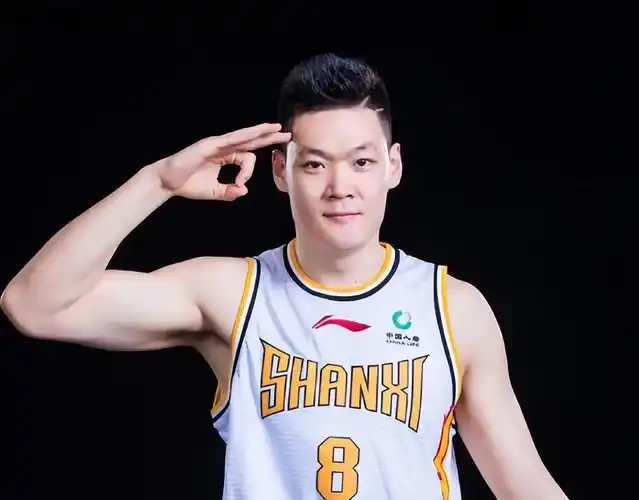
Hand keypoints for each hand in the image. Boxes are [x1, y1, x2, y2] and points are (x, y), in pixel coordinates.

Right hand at [156, 123, 289, 200]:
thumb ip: (229, 192)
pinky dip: (242, 136)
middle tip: (287, 133)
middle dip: (269, 137)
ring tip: (276, 128)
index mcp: (225, 156)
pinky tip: (255, 132)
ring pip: (243, 136)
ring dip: (260, 131)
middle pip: (251, 140)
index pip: (247, 157)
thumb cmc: (189, 184)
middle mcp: (223, 147)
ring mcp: (216, 144)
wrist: (168, 182)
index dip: (248, 172)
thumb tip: (243, 191)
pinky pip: (229, 139)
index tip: (240, 183)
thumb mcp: (214, 192)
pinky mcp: (209, 145)